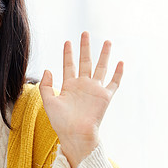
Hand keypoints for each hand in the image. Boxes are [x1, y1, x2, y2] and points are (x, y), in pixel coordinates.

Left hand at [39, 32, 122, 167]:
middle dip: (85, 47)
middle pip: (85, 61)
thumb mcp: (48, 102)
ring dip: (103, 54)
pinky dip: (118, 73)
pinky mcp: (105, 96)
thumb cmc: (61, 122)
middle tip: (85, 33)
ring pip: (101, 67)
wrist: (75, 134)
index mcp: (69, 86)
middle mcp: (83, 85)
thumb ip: (46, 86)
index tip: (67, 41)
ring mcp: (95, 90)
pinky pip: (114, 82)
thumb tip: (48, 69)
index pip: (69, 65)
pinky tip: (121, 62)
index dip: (68, 53)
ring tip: (107, 41)